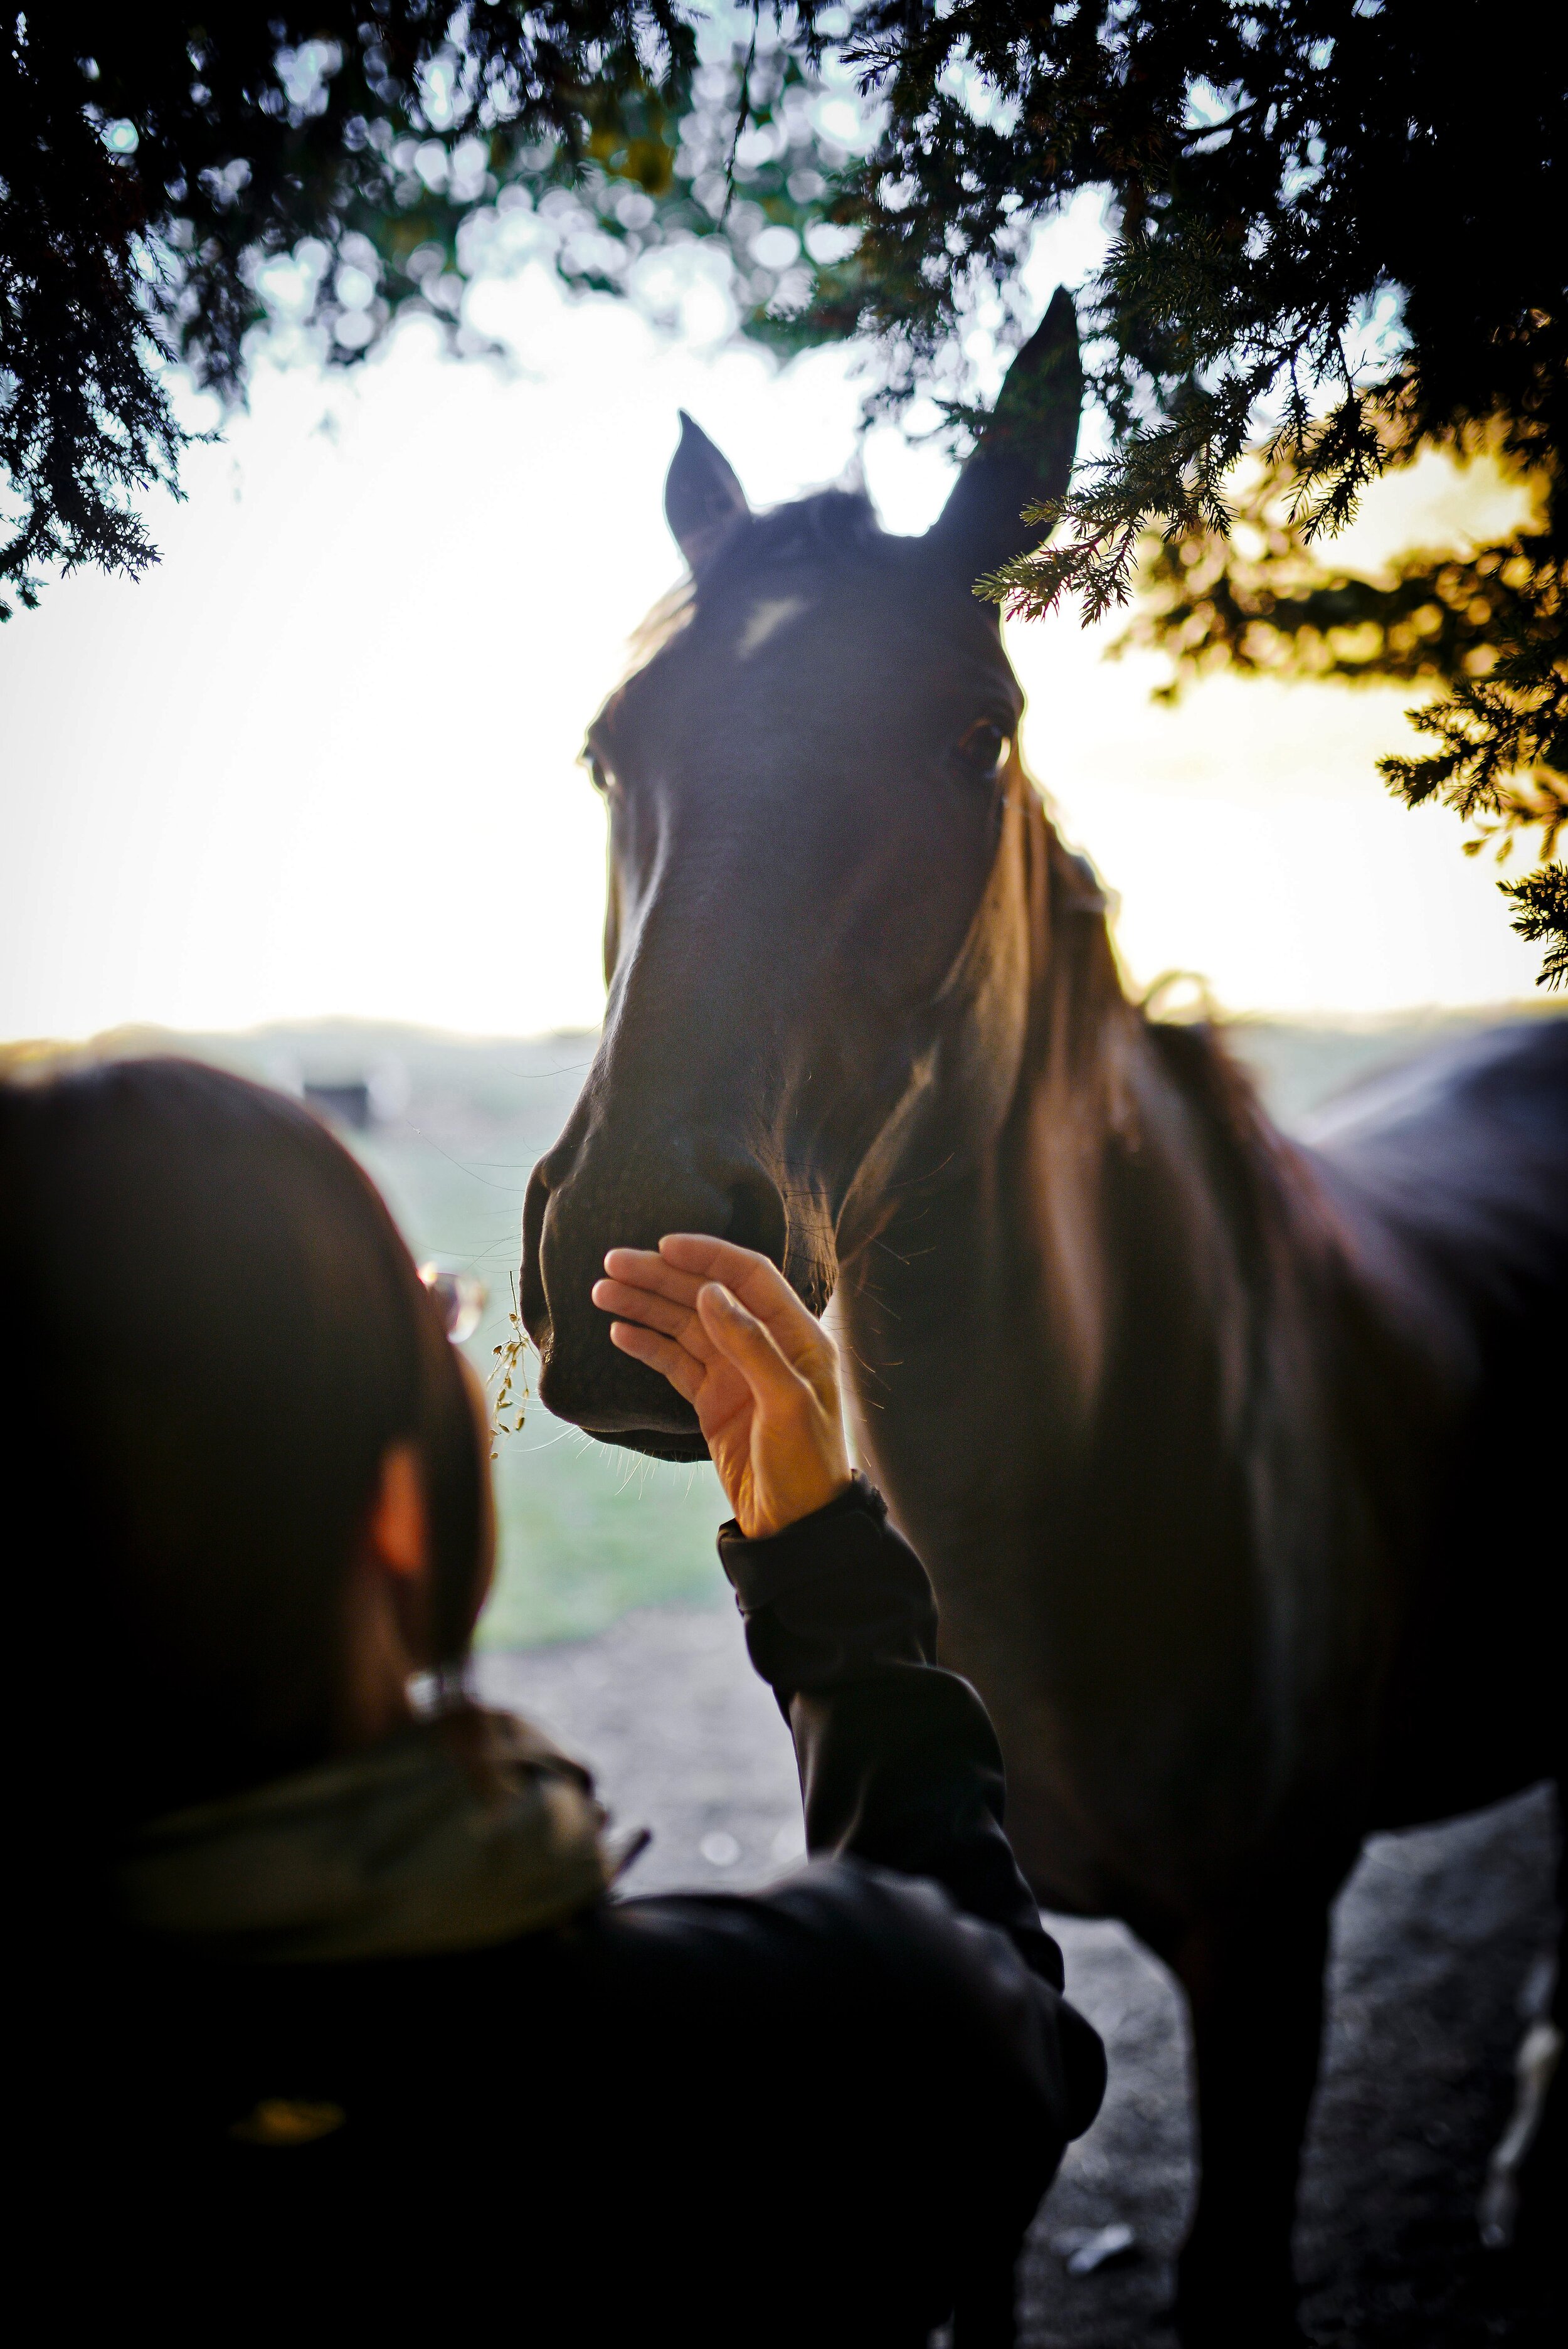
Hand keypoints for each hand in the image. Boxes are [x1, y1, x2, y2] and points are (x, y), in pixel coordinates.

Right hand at [591, 1236, 850, 1539]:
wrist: (796, 1526)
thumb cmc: (806, 1464)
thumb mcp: (787, 1403)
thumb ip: (752, 1344)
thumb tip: (710, 1292)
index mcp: (797, 1336)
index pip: (748, 1276)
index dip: (707, 1256)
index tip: (663, 1244)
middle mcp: (765, 1345)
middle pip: (706, 1295)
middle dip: (661, 1276)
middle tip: (612, 1263)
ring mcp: (735, 1372)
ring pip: (684, 1326)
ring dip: (645, 1306)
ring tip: (603, 1292)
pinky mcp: (713, 1399)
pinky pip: (676, 1362)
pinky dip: (648, 1344)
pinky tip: (619, 1331)